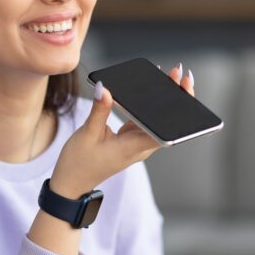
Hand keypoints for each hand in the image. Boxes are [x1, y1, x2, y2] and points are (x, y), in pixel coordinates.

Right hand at [50, 63, 191, 196]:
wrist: (72, 181)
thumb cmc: (79, 163)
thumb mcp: (88, 134)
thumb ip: (99, 110)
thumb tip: (105, 88)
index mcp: (134, 148)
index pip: (165, 130)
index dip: (177, 110)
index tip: (183, 91)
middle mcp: (140, 146)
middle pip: (164, 122)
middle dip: (174, 97)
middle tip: (178, 73)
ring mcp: (136, 143)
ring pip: (155, 120)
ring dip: (162, 99)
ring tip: (169, 75)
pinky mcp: (130, 139)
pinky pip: (143, 120)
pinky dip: (147, 105)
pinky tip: (149, 89)